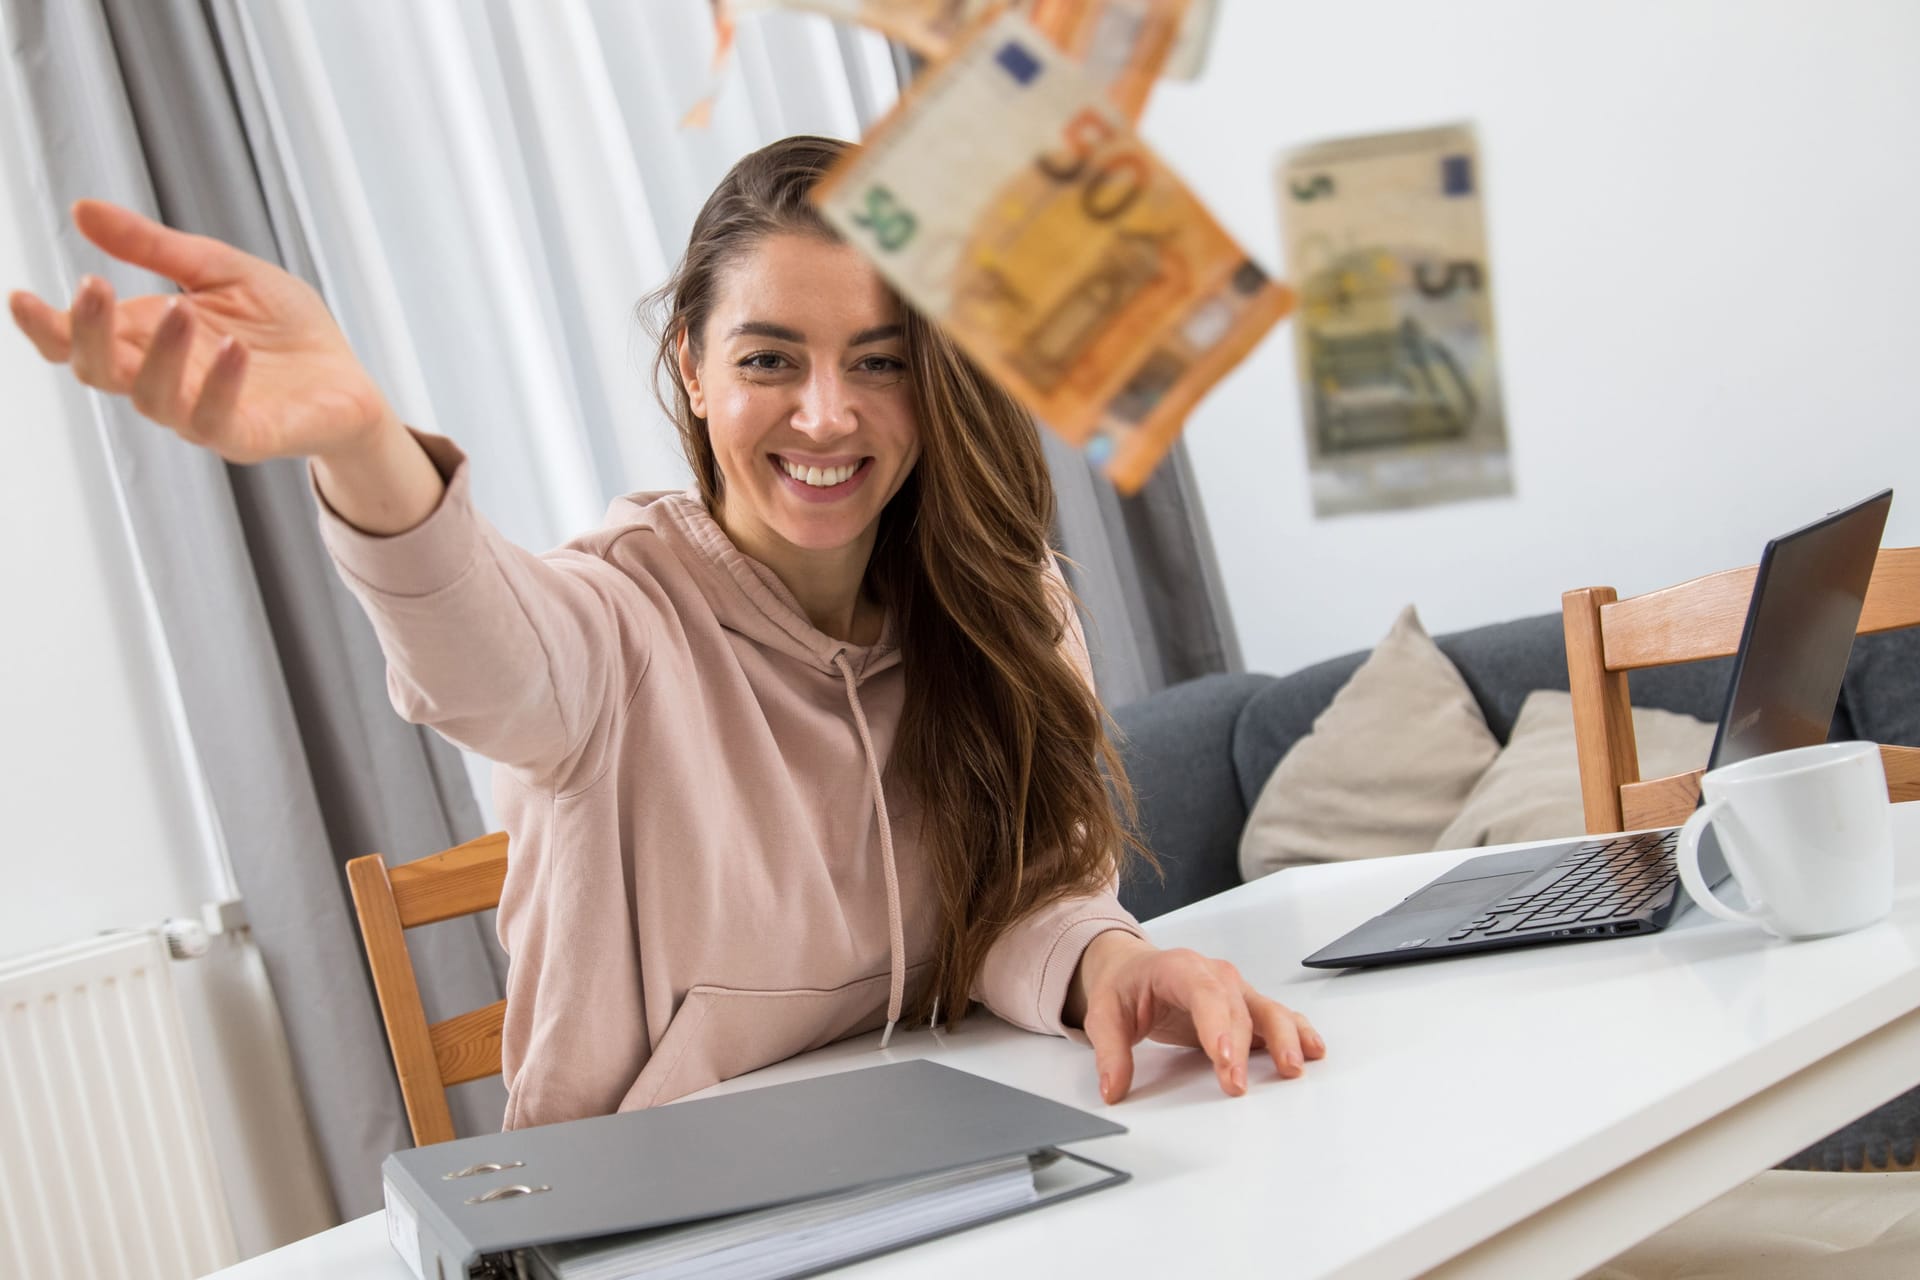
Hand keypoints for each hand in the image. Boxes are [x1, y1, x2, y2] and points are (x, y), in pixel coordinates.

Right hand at [7, 199, 396, 463]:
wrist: (350, 377)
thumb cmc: (284, 327)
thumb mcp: (219, 269)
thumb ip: (154, 247)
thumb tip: (81, 210)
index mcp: (147, 340)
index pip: (77, 342)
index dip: (46, 326)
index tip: (21, 295)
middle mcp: (164, 380)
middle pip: (99, 371)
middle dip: (87, 332)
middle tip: (93, 285)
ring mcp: (202, 413)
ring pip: (152, 398)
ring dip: (161, 354)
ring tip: (181, 310)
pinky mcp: (247, 437)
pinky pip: (217, 421)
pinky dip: (221, 385)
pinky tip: (233, 348)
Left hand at [1069, 933, 1326, 1102]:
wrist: (1134, 969)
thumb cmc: (1126, 986)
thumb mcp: (1105, 1014)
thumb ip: (1109, 1052)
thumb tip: (1113, 1088)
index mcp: (1180, 968)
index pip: (1203, 993)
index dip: (1216, 1026)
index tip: (1222, 1060)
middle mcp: (1215, 976)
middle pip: (1238, 1008)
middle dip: (1242, 1048)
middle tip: (1237, 1086)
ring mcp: (1236, 991)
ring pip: (1268, 1011)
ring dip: (1284, 1039)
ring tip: (1293, 1068)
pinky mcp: (1247, 1009)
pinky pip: (1278, 1018)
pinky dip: (1297, 1033)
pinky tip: (1312, 1051)